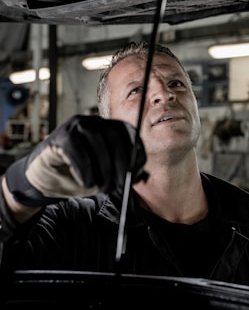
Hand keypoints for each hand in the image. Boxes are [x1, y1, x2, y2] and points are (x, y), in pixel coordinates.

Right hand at [5, 115, 146, 206]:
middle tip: (121, 184)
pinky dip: (85, 168)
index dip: (136, 152)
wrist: (47, 181)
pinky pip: (77, 148)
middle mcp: (94, 122)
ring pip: (96, 140)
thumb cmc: (78, 177)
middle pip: (114, 135)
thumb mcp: (105, 177)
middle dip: (121, 162)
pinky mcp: (61, 136)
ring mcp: (76, 126)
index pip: (129, 133)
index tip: (137, 172)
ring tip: (102, 187)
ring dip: (103, 168)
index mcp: (108, 128)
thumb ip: (122, 174)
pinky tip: (86, 182)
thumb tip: (140, 175)